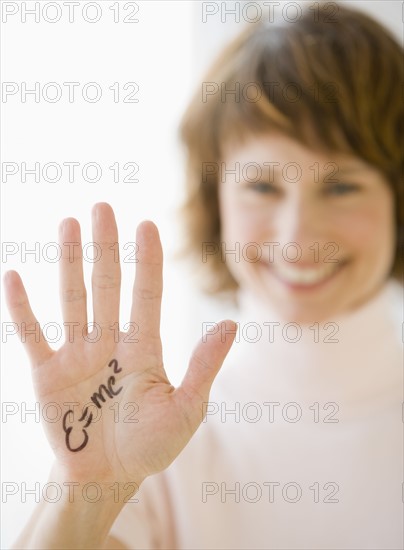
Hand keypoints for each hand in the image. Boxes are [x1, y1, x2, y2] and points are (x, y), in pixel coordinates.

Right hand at [4, 203, 235, 487]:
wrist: (107, 478)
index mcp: (144, 347)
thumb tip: (233, 325)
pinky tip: (15, 276)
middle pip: (108, 284)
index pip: (147, 293)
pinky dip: (22, 307)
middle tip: (103, 207)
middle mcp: (110, 342)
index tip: (147, 225)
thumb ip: (205, 367)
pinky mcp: (47, 373)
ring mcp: (77, 354)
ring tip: (68, 223)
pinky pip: (32, 334)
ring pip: (73, 298)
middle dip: (106, 246)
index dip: (147, 260)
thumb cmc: (151, 445)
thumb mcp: (186, 409)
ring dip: (68, 261)